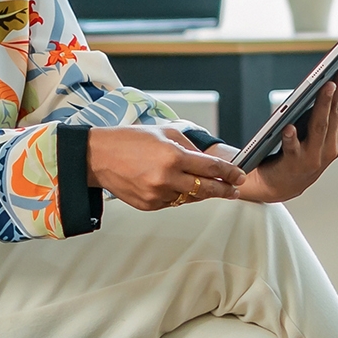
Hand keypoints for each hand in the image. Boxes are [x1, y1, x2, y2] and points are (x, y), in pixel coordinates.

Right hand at [90, 123, 244, 212]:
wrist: (98, 157)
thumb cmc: (129, 140)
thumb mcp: (164, 132)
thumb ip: (189, 146)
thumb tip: (207, 159)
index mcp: (173, 156)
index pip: (211, 168)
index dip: (230, 173)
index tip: (239, 175)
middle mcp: (167, 178)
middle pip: (207, 189)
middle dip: (224, 190)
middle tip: (234, 189)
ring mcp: (158, 194)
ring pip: (191, 198)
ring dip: (202, 193)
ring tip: (209, 187)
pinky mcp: (149, 205)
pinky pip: (173, 202)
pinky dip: (180, 195)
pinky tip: (180, 187)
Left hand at [228, 63, 337, 205]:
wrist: (283, 186)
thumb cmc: (301, 150)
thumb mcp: (318, 129)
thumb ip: (326, 109)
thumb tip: (335, 78)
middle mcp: (331, 146)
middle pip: (336, 110)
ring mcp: (314, 156)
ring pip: (319, 126)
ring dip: (324, 104)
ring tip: (325, 85)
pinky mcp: (294, 164)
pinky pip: (293, 148)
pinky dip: (291, 138)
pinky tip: (289, 126)